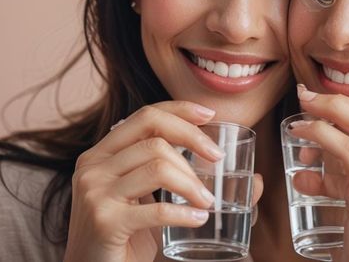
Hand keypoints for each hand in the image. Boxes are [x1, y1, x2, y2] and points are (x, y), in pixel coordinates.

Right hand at [61, 101, 247, 261]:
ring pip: (157, 166)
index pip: (143, 116)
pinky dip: (185, 213)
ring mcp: (95, 192)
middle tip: (217, 163)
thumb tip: (255, 181)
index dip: (179, 110)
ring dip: (192, 184)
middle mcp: (93, 166)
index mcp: (99, 154)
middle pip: (153, 136)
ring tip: (207, 203)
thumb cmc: (120, 238)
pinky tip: (198, 219)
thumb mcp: (143, 202)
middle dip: (193, 143)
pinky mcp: (106, 221)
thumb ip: (179, 184)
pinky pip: (156, 209)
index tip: (210, 115)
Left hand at [293, 85, 348, 261]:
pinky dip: (324, 141)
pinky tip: (301, 152)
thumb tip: (304, 162)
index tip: (309, 98)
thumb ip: (332, 176)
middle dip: (330, 100)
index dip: (337, 101)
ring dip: (323, 117)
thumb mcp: (347, 195)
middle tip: (301, 98)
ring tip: (295, 125)